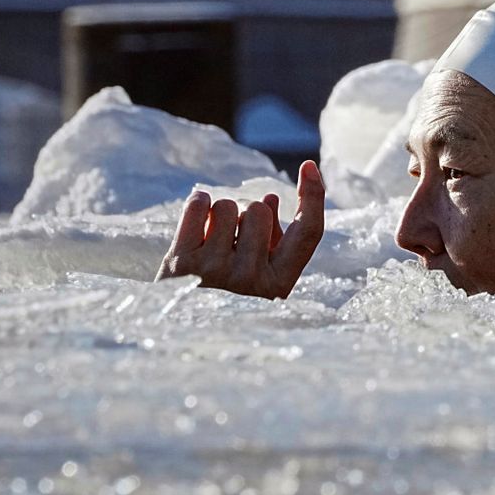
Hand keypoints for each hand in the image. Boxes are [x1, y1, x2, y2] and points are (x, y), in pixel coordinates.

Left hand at [155, 160, 325, 298]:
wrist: (182, 328)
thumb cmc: (230, 296)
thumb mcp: (262, 276)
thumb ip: (273, 240)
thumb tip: (270, 199)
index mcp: (279, 285)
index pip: (308, 232)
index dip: (313, 195)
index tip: (309, 166)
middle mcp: (249, 280)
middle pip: (260, 210)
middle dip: (249, 214)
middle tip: (235, 241)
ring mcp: (213, 271)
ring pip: (227, 205)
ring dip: (221, 214)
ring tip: (213, 240)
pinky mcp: (180, 262)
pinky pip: (198, 205)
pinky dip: (199, 204)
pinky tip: (198, 224)